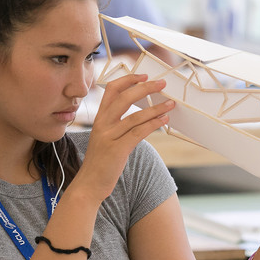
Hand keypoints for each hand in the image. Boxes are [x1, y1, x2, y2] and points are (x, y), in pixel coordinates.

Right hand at [70, 73, 174, 201]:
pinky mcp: (117, 149)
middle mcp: (102, 124)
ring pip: (135, 116)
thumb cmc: (101, 161)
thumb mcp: (104, 137)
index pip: (112, 90)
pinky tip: (164, 120)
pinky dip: (153, 124)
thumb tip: (140, 115)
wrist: (89, 184)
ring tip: (171, 104)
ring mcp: (109, 136)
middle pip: (124, 97)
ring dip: (156, 108)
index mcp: (99, 118)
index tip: (143, 75)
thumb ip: (116, 125)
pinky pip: (138, 132)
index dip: (128, 79)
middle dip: (145, 88)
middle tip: (162, 84)